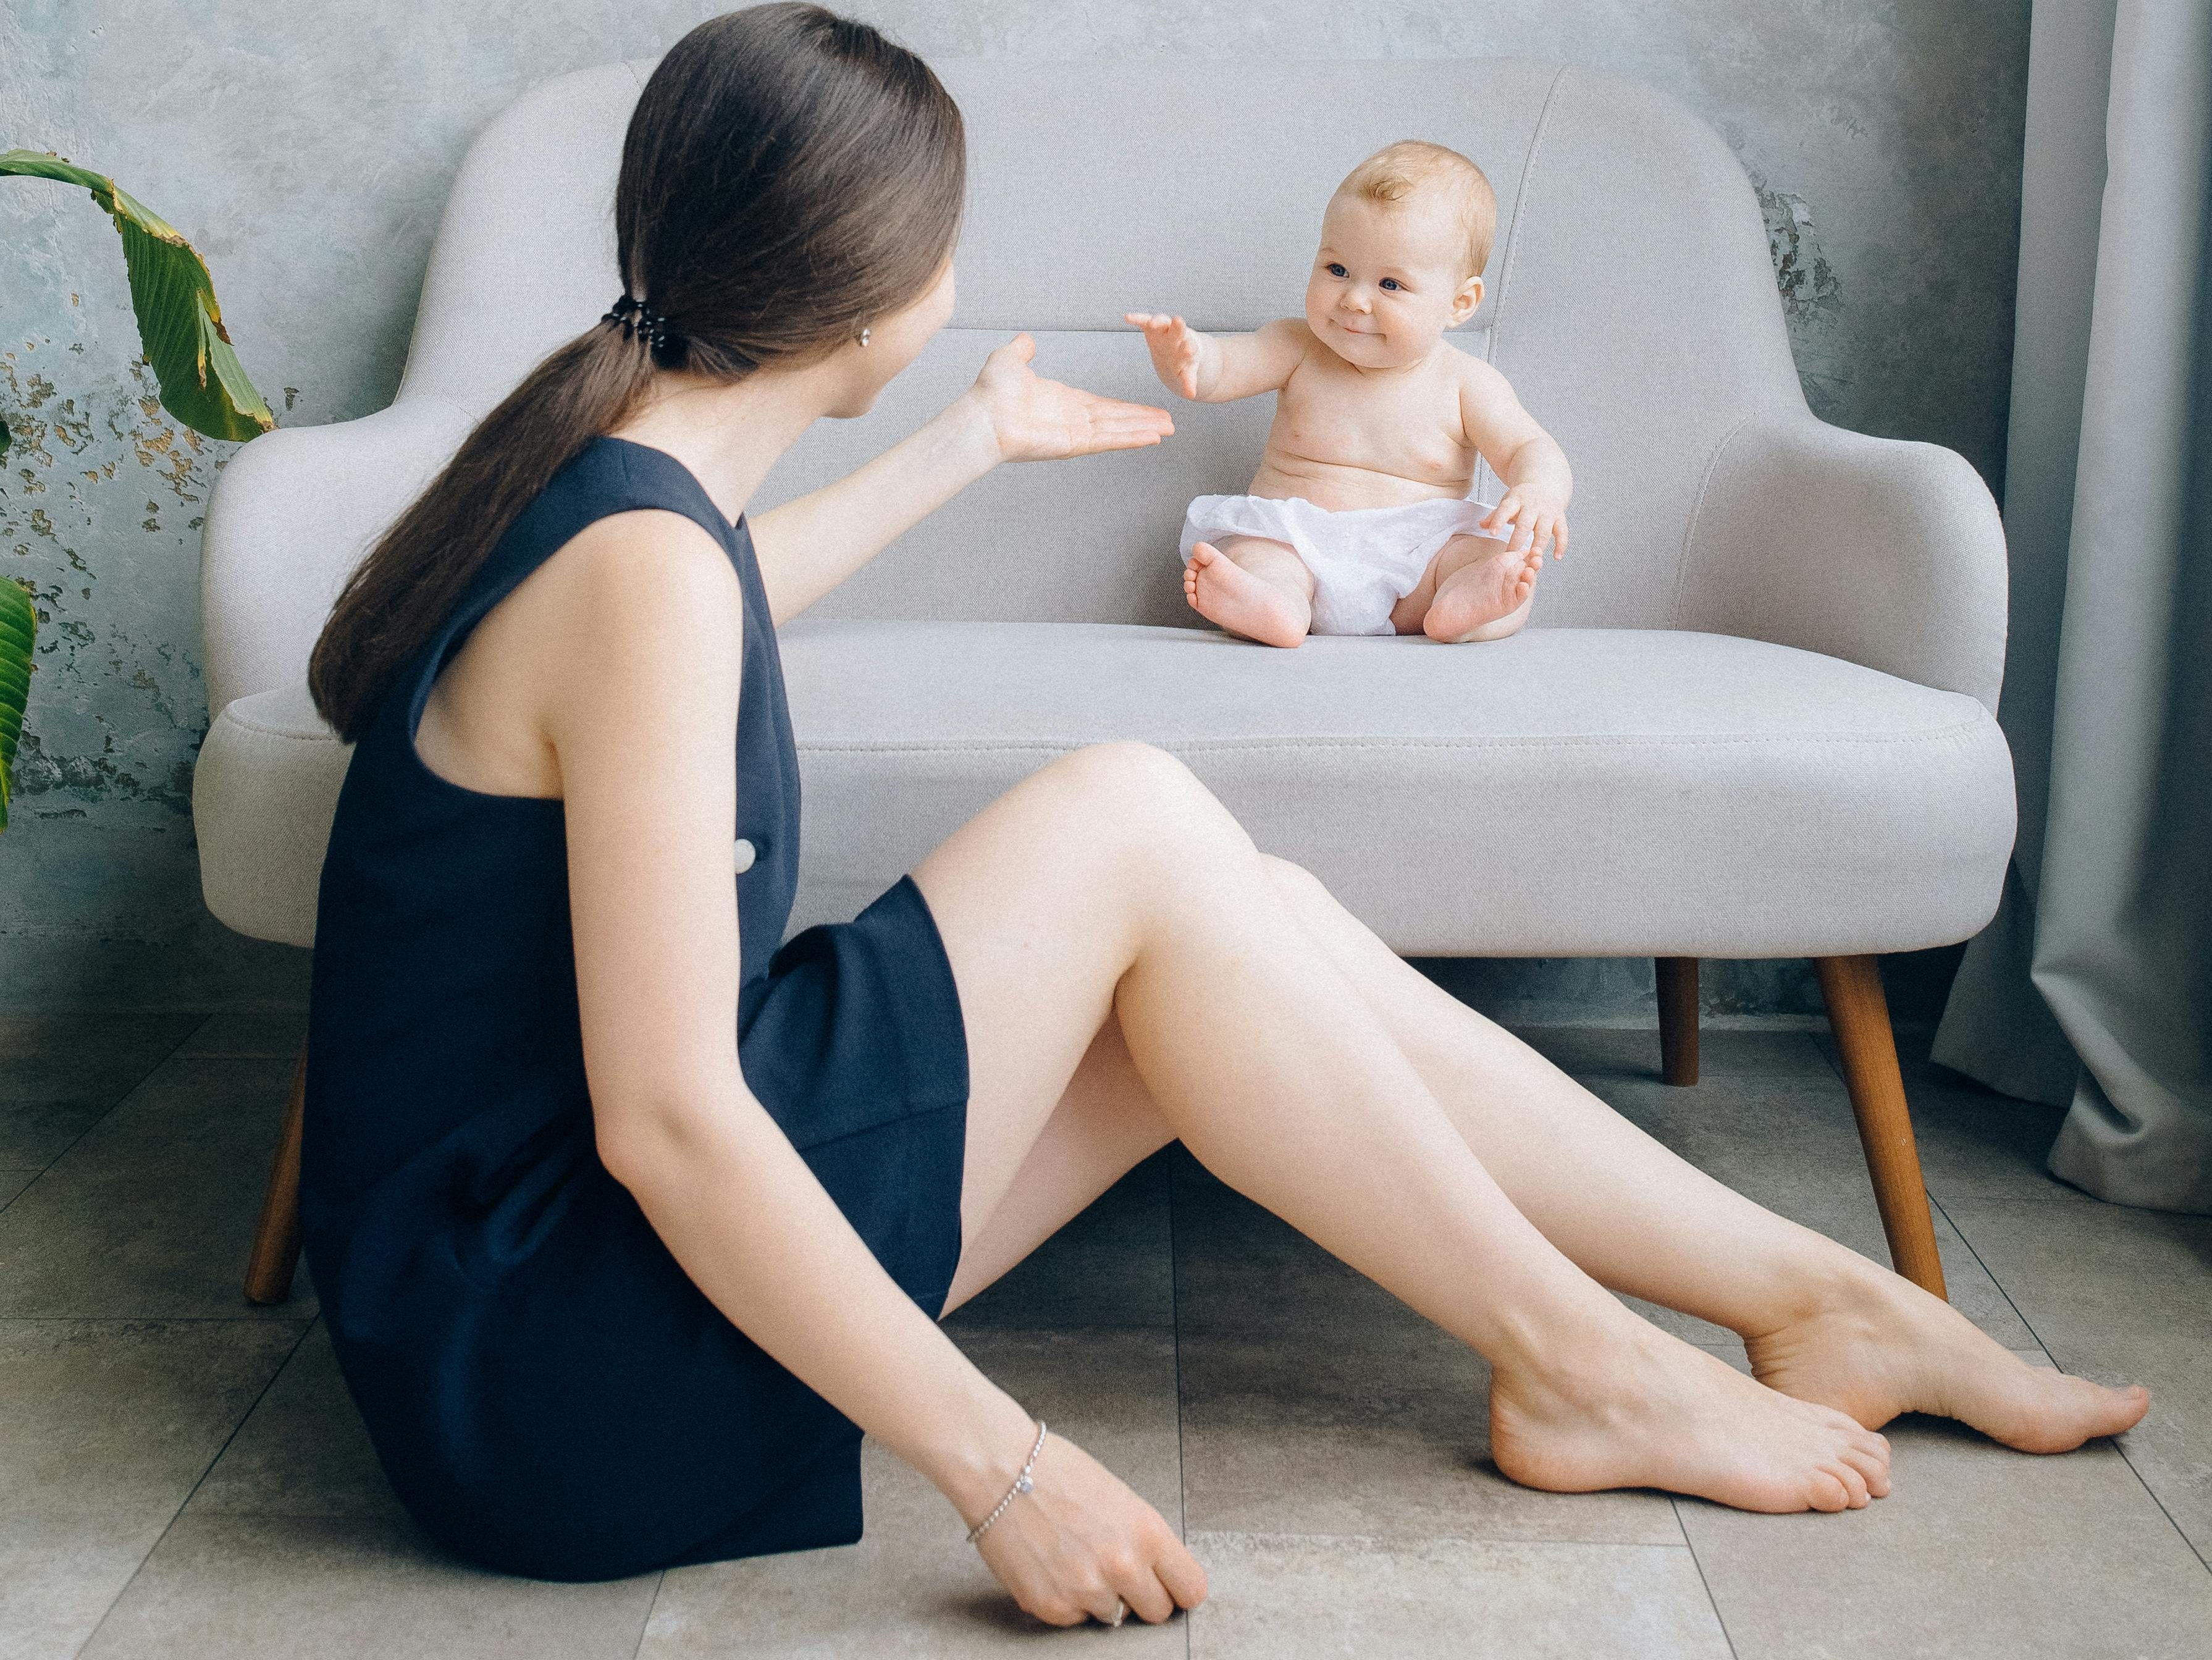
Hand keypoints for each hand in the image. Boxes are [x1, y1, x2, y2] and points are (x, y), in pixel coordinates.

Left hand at [962, 333, 1173, 463]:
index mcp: (1062, 402)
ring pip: (1117, 429)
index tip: (1147, 410)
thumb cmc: (990, 392)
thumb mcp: (1009, 359)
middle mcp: (1071, 419)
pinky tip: (1152, 437)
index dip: (1126, 408)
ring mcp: (1074, 433)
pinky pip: (1108, 439)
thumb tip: (1027, 339)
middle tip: (1169, 422)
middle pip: (1116, 419)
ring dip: (1143, 429)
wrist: (982, 415)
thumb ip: (1022, 350)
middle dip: (1143, 420)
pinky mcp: (1074, 443)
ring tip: (1169, 429)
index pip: (1102, 406)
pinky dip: (1131, 438)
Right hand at [967, 1430, 1207, 1626]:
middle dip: (1142, 1596)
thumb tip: (1155, 1571)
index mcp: (1147, 1533)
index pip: (1191, 1589)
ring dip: (1101, 1596)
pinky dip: (1067, 1599)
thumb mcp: (1119, 1497)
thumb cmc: (1056, 1471)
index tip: (1170, 1585)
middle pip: (1157, 1612)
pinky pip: (1075, 1619)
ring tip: (1075, 1558)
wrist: (999, 1470)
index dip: (1179, 1587)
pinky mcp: (1052, 1607)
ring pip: (1113, 1616)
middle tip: (1120, 1573)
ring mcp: (1086, 1591)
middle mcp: (1123, 1567)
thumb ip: (1142, 1539)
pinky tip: (1052, 1565)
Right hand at [1123, 311, 1205, 398]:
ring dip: (1157, 321)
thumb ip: (1187, 381)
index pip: (1188, 349)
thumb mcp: (1186, 373)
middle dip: (1178, 327)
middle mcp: (1177, 336)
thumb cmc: (1182, 364)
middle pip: (1178, 332)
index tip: (1189, 349)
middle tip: (1178, 321)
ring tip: (1151, 322)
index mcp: (1187, 349)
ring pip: (1162, 322)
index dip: (1188, 349)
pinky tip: (1127, 318)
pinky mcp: (1152, 326)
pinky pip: (1144, 320)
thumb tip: (1191, 395)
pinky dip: (1136, 318)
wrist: (1177, 352)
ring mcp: (1164, 329)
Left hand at [1480, 484, 1570, 560]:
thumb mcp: (1507, 502)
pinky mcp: (1560, 518)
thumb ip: (1495, 515)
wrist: (1545, 485)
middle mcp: (1533, 505)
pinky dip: (1561, 545)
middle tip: (1510, 556)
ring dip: (1538, 546)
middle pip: (1525, 524)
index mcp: (1516, 500)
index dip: (1499, 520)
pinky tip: (1556, 557)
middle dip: (1517, 541)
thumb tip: (1482, 525)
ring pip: (1544, 531)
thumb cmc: (1522, 499)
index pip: (1506, 509)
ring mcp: (1548, 512)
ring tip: (1533, 560)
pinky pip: (1562, 532)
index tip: (1492, 533)